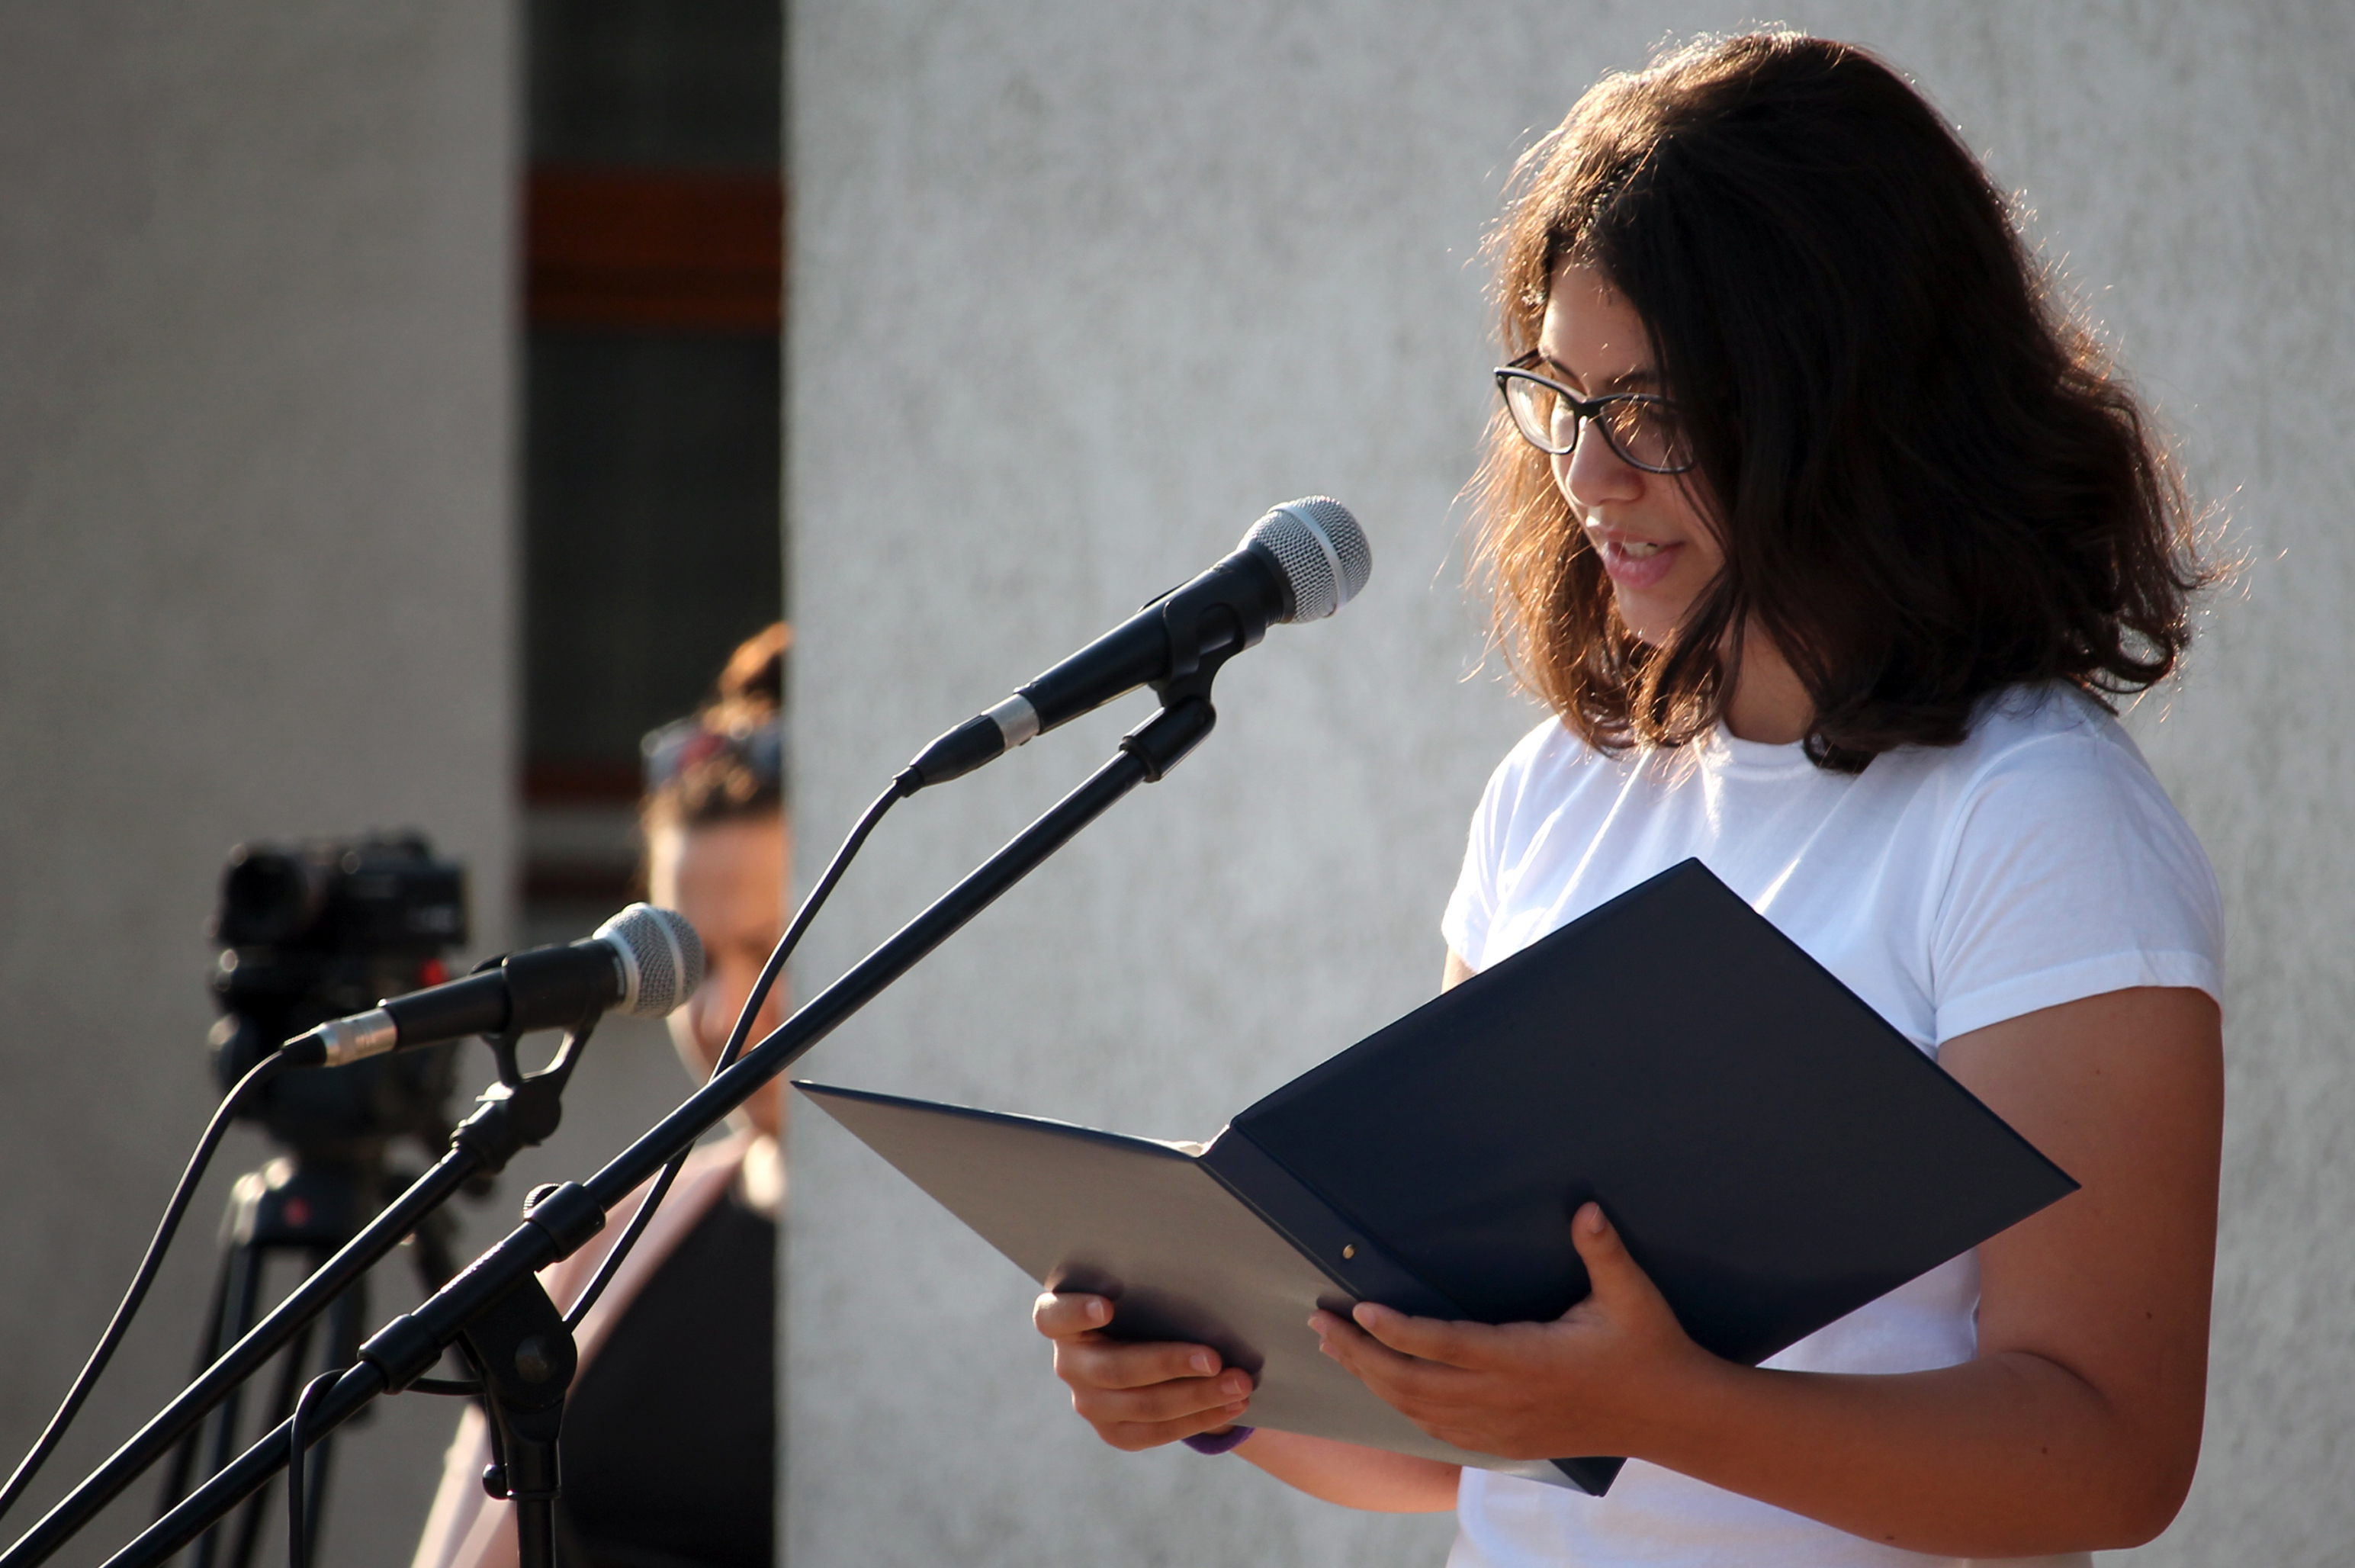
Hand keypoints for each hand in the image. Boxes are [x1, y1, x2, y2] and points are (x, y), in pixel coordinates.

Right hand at [1033, 1292, 1254, 1450]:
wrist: (1145, 1352)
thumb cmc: (1143, 1307)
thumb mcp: (1139, 1294)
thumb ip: (1151, 1290)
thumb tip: (1206, 1276)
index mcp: (1063, 1322)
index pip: (1053, 1316)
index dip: (1076, 1313)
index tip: (1107, 1306)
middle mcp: (1069, 1364)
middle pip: (1115, 1369)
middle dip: (1170, 1363)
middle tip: (1214, 1358)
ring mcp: (1089, 1403)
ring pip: (1143, 1406)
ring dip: (1197, 1396)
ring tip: (1238, 1384)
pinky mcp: (1114, 1432)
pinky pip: (1156, 1431)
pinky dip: (1198, 1418)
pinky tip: (1231, 1406)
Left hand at [1311, 1202, 1713, 1459]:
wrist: (1671, 1416)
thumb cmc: (1648, 1349)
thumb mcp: (1632, 1296)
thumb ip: (1603, 1252)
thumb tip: (1586, 1210)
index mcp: (1527, 1359)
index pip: (1446, 1346)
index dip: (1399, 1331)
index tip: (1362, 1311)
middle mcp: (1505, 1398)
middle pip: (1413, 1383)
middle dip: (1360, 1354)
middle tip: (1321, 1323)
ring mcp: (1502, 1426)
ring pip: (1418, 1410)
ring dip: (1371, 1380)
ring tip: (1335, 1349)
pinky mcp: (1507, 1442)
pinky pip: (1440, 1431)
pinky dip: (1402, 1409)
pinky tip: (1383, 1388)